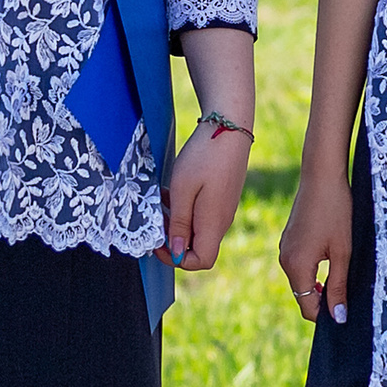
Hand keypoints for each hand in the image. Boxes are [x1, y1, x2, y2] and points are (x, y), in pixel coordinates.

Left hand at [159, 120, 250, 271]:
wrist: (230, 126)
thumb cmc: (205, 155)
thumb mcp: (182, 189)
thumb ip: (178, 222)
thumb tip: (176, 252)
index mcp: (213, 223)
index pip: (200, 260)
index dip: (176, 259)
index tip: (158, 240)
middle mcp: (222, 220)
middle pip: (198, 247)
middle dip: (172, 239)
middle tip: (155, 218)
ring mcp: (224, 208)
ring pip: (197, 229)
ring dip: (176, 222)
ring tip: (161, 202)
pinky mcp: (222, 196)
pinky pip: (202, 214)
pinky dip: (185, 209)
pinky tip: (173, 192)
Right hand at [277, 162, 353, 323]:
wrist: (322, 174)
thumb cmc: (336, 211)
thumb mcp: (342, 252)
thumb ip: (339, 287)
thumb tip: (338, 318)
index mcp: (296, 266)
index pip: (308, 307)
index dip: (327, 315)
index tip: (347, 311)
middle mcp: (285, 260)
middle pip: (303, 295)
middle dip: (324, 299)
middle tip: (349, 292)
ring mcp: (284, 248)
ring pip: (302, 279)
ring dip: (319, 284)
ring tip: (342, 272)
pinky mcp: (289, 238)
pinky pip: (300, 264)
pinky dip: (313, 269)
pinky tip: (332, 256)